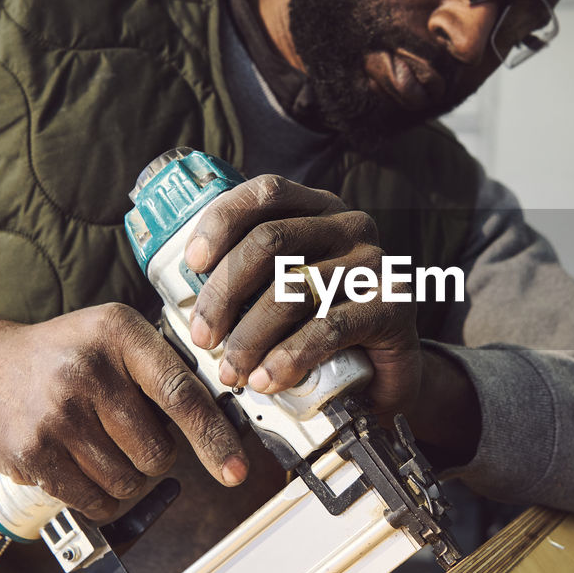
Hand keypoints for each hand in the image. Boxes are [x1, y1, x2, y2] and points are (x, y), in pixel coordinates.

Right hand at [0, 304, 247, 518]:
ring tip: (97, 443)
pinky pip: (94, 499)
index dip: (214, 437)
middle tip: (124, 431)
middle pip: (158, 451)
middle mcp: (89, 371)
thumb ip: (164, 366)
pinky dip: (99, 495)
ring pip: (129, 481)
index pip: (181, 393)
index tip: (236, 470)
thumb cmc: (62, 354)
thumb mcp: (113, 335)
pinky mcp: (34, 453)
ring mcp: (59, 414)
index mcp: (120, 334)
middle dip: (153, 454)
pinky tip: (80, 465)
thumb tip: (222, 418)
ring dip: (125, 476)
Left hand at [184, 175, 422, 415]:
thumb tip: (179, 289)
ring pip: (294, 288)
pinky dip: (291, 357)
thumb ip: (246, 281)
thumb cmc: (318, 330)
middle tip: (203, 337)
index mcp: (317, 209)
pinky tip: (268, 380)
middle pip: (271, 240)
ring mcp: (375, 263)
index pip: (265, 192)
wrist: (384, 375)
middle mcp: (349, 226)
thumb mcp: (281, 293)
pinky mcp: (394, 305)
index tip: (192, 263)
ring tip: (232, 371)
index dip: (222, 220)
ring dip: (251, 335)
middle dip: (224, 292)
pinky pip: (330, 327)